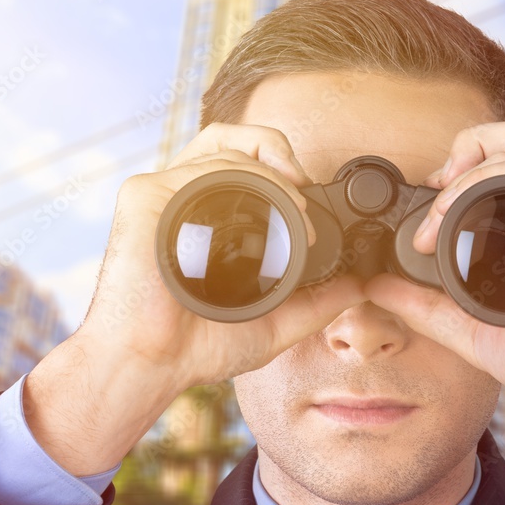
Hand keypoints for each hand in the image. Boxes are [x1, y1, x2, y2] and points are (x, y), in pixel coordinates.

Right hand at [26, 124, 364, 473]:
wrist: (152, 365)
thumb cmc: (195, 348)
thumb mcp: (273, 323)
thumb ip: (316, 303)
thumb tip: (360, 287)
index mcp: (201, 217)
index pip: (237, 161)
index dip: (278, 162)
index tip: (309, 195)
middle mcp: (179, 199)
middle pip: (228, 139)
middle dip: (275, 148)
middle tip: (305, 187)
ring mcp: (161, 194)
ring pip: (221, 147)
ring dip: (269, 168)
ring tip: (296, 204)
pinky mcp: (145, 197)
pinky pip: (198, 168)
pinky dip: (239, 176)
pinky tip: (266, 204)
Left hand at [364, 119, 504, 469]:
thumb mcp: (464, 327)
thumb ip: (420, 306)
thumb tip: (374, 287)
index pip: (498, 163)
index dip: (456, 166)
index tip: (428, 204)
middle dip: (463, 150)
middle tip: (435, 189)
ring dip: (472, 161)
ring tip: (443, 202)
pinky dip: (496, 175)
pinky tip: (463, 208)